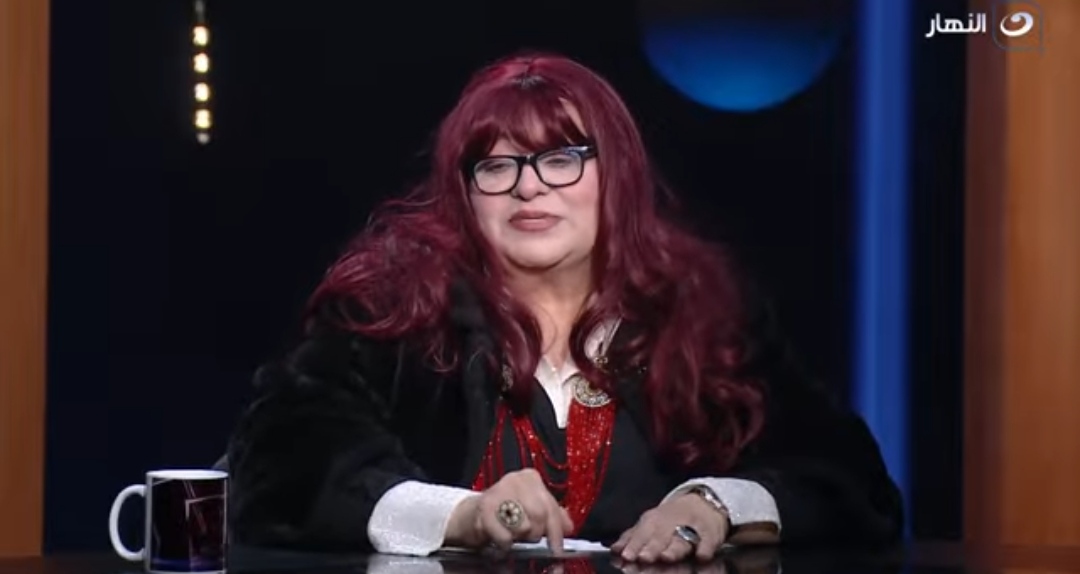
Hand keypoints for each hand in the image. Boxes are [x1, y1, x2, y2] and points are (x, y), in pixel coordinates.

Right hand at [445, 468, 572, 552]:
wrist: (471, 515)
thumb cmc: (504, 512)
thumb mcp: (530, 509)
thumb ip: (552, 515)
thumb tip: (568, 527)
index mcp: (530, 478)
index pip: (551, 506)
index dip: (556, 532)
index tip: (557, 549)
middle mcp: (515, 480)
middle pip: (540, 515)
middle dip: (536, 533)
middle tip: (527, 538)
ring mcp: (498, 492)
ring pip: (524, 526)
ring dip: (519, 537)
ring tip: (512, 533)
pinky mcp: (484, 508)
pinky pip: (505, 536)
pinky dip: (505, 543)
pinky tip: (500, 538)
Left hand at [611, 493, 728, 562]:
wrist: (704, 503)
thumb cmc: (671, 518)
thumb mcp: (650, 524)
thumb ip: (632, 538)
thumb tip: (614, 550)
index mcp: (654, 521)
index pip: (642, 533)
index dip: (634, 544)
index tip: (626, 555)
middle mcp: (671, 523)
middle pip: (661, 537)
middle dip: (652, 548)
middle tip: (643, 558)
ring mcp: (692, 528)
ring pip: (682, 540)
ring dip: (674, 549)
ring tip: (667, 557)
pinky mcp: (712, 534)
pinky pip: (709, 542)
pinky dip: (705, 549)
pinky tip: (701, 556)